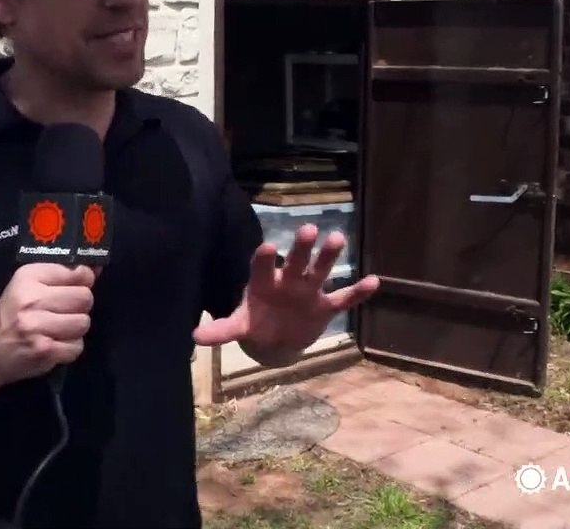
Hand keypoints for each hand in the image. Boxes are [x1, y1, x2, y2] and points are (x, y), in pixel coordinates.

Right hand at [0, 263, 95, 387]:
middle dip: (79, 306)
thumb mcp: (28, 286)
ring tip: (58, 329)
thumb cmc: (11, 314)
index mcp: (28, 276)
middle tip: (64, 311)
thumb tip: (96, 268)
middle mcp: (32, 299)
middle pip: (84, 298)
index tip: (74, 287)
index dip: (83, 281)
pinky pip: (77, 346)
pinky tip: (54, 344)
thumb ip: (62, 276)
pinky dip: (69, 348)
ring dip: (75, 328)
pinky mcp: (44, 351)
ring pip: (83, 323)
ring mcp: (38, 326)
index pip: (77, 272)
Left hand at [193, 224, 379, 356]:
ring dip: (328, 257)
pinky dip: (358, 292)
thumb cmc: (255, 323)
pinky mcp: (326, 307)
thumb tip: (195, 337)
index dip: (264, 258)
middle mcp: (288, 281)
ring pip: (320, 270)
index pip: (262, 267)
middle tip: (307, 229)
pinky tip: (374, 281)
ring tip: (338, 238)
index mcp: (264, 283)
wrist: (276, 340)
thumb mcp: (238, 327)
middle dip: (301, 248)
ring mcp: (309, 292)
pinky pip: (344, 298)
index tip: (268, 246)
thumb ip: (221, 330)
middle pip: (295, 261)